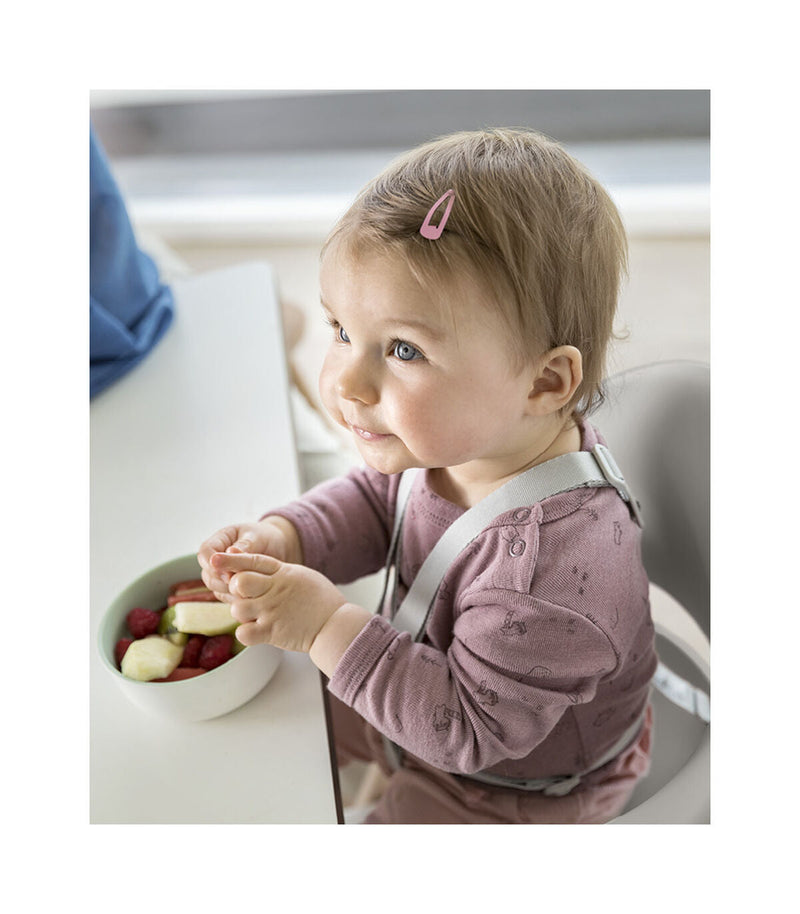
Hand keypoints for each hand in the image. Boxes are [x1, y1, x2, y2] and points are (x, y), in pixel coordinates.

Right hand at [197, 518, 300, 595]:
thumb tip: (229, 553)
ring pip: (215, 587)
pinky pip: (226, 596)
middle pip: (207, 573)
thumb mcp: (256, 537)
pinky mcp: (229, 586)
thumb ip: (244, 546)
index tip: (227, 572)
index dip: (212, 564)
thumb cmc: (266, 537)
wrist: (277, 546)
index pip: (205, 552)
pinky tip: (249, 597)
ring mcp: (220, 573)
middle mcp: (216, 558)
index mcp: (219, 540)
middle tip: (239, 585)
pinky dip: (235, 598)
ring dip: (228, 591)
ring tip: (247, 591)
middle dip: (221, 581)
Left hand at [211, 551, 349, 653]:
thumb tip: (259, 569)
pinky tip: (255, 631)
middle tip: (243, 595)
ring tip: (253, 615)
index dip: (230, 559)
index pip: (251, 561)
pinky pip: (244, 633)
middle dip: (234, 588)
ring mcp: (271, 611)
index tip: (214, 559)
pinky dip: (246, 633)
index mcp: (282, 573)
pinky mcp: (271, 632)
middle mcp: (274, 590)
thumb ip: (279, 572)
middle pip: (239, 582)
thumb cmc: (321, 599)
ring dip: (241, 612)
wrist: (335, 625)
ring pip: (237, 608)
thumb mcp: (300, 575)